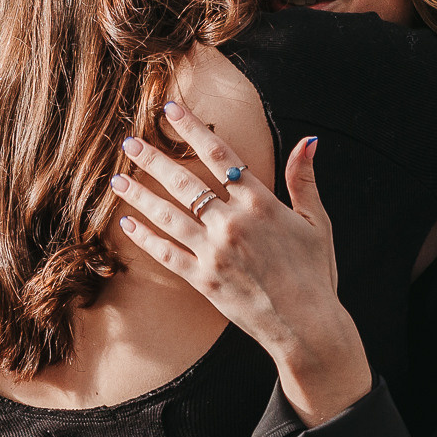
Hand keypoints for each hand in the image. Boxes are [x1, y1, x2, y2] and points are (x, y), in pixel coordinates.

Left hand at [109, 101, 371, 424]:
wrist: (307, 326)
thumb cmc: (316, 274)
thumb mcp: (318, 223)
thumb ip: (304, 180)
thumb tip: (308, 140)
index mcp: (261, 204)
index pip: (219, 155)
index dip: (192, 129)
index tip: (171, 110)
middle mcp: (233, 223)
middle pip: (185, 182)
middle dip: (154, 159)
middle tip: (129, 142)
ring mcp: (215, 252)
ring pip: (168, 215)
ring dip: (139, 195)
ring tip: (118, 179)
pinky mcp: (203, 280)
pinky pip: (166, 253)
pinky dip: (145, 237)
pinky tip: (127, 224)